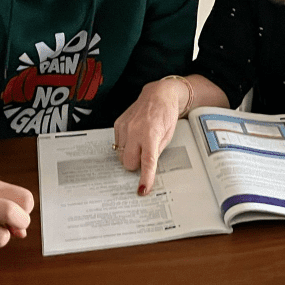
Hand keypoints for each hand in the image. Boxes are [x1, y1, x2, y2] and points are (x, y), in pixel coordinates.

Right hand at [113, 78, 186, 195]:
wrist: (159, 95)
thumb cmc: (166, 114)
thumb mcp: (167, 136)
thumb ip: (156, 153)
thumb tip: (147, 169)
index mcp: (151, 134)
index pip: (147, 162)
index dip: (145, 177)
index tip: (143, 189)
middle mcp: (135, 130)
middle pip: (128, 163)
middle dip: (136, 165)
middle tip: (145, 156)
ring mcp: (124, 127)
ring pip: (121, 156)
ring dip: (130, 155)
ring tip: (140, 143)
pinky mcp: (118, 124)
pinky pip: (117, 145)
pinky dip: (125, 146)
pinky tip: (134, 137)